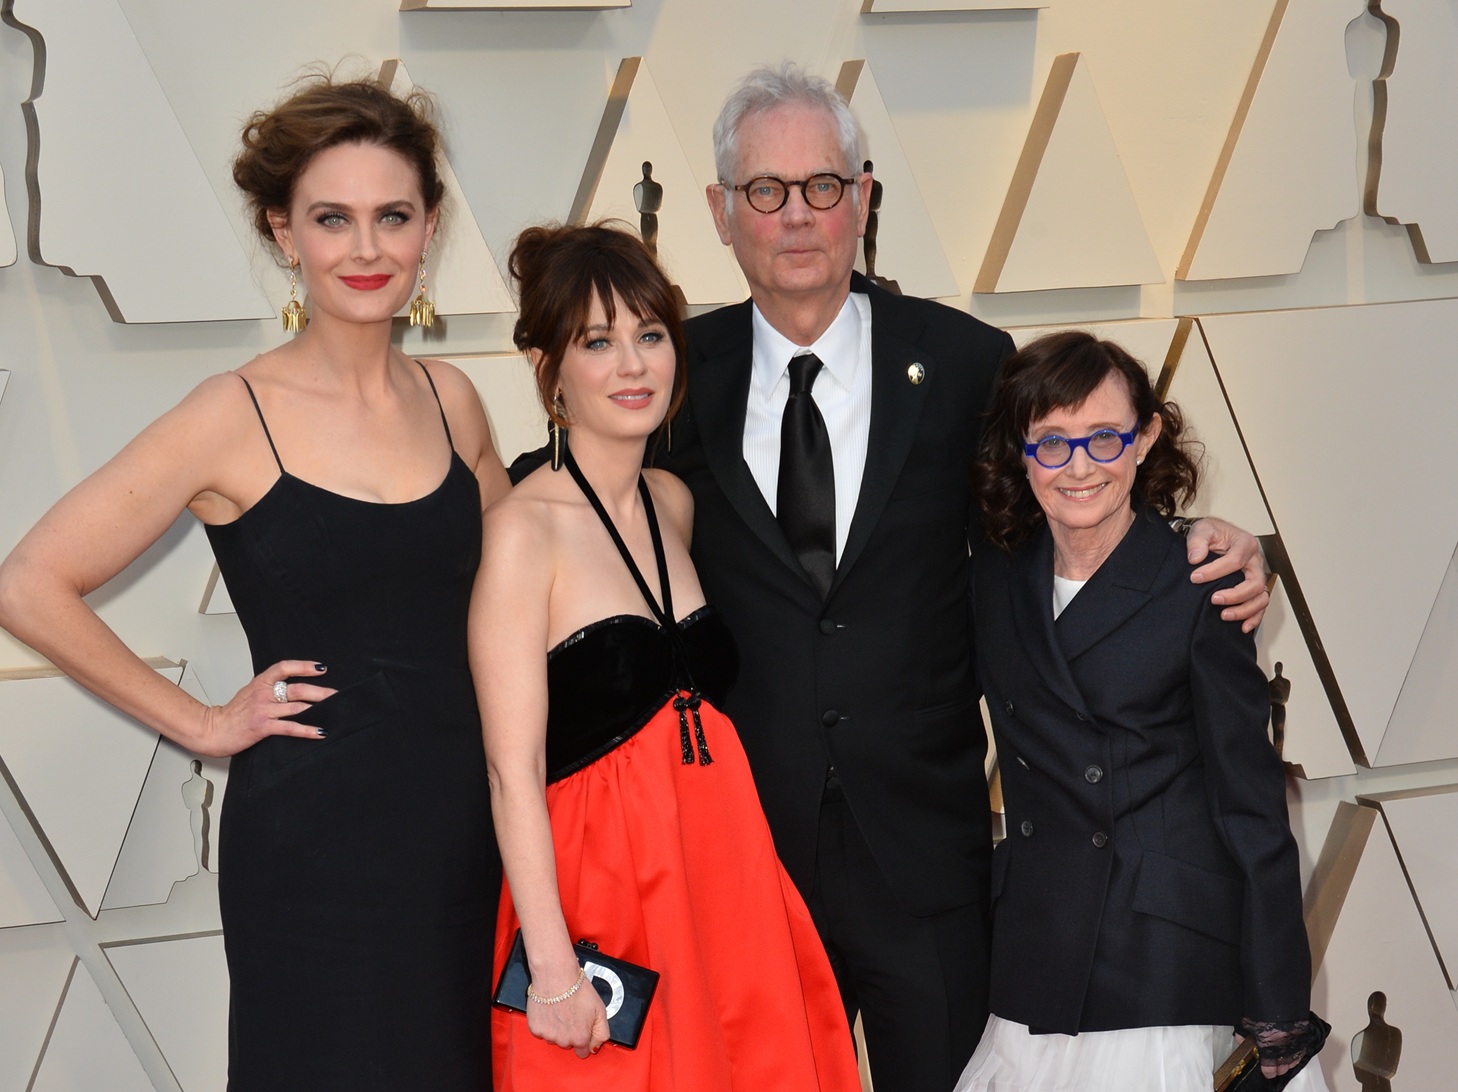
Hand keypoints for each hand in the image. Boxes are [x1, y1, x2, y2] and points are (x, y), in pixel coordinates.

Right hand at [193, 660, 334, 756]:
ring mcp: (263, 710)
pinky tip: (320, 731)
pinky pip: (290, 728)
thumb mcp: (251, 692)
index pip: (284, 668)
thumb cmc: (233, 713)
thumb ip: (269, 687)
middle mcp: (263, 694)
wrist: (213, 730)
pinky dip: (307, 730)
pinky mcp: (263, 727)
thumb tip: (292, 685)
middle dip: (320, 692)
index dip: (304, 666)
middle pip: (296, 689)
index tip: (321, 668)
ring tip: (335, 711)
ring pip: (296, 707)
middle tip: (337, 694)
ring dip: (318, 709)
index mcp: (260, 683)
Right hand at [526, 972, 609, 1057]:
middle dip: (571, 1033)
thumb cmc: (578, 990)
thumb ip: (601, 1033)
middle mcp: (563, 1041)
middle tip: (572, 1013)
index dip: (584, 1038)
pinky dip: (545, 1023)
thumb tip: (595, 1047)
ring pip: (554, 1038)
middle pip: (568, 1044)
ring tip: (560, 1009)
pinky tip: (550, 1010)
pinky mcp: (536, 1029)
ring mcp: (548, 1036)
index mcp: (580, 1039)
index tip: (582, 1027)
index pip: (583, 1052)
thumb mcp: (601, 1011)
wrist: (556, 976)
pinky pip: (542, 1031)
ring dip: (557, 1029)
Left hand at [1186, 517, 1268, 631]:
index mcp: (1245, 544)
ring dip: (1245, 609)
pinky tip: (1242, 627)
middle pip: (1255, 583)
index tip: (1195, 578)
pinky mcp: (1253, 588)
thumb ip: (1197, 541)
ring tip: (1224, 615)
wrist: (1213, 537)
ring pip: (1261, 597)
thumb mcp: (1202, 529)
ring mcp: (1256, 576)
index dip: (1215, 571)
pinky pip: (1260, 605)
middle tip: (1214, 599)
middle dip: (1235, 595)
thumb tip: (1195, 558)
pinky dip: (1254, 617)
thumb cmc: (1211, 533)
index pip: (1235, 561)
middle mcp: (1255, 561)